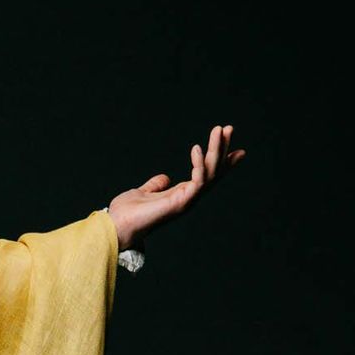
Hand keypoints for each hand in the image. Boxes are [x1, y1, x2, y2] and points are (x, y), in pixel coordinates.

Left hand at [108, 124, 244, 250]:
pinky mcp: (181, 203)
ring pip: (210, 174)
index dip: (222, 163)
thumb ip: (156, 184)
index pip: (207, 176)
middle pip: (213, 172)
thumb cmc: (127, 212)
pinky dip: (199, 164)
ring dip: (216, 150)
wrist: (116, 226)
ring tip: (219, 130)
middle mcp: (188, 198)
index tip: (238, 150)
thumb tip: (165, 178)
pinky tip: (197, 148)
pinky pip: (198, 181)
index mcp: (182, 195)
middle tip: (228, 128)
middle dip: (222, 150)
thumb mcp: (144, 192)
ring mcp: (186, 201)